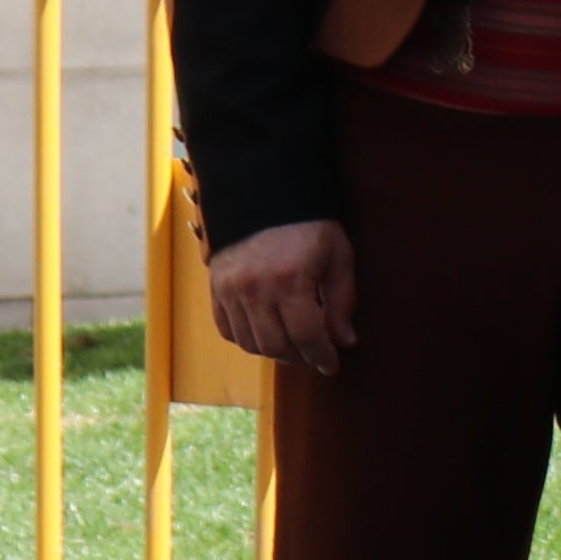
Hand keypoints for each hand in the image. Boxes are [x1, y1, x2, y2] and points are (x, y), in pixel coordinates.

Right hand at [209, 219, 358, 375]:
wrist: (264, 195)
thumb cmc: (309, 225)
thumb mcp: (337, 256)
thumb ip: (342, 301)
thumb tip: (345, 341)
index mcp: (290, 280)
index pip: (307, 336)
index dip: (322, 356)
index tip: (332, 364)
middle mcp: (255, 289)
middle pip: (276, 345)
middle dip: (299, 357)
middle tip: (315, 354)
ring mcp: (230, 290)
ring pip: (250, 342)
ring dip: (274, 351)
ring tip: (294, 345)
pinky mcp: (215, 287)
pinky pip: (227, 329)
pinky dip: (247, 339)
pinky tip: (266, 334)